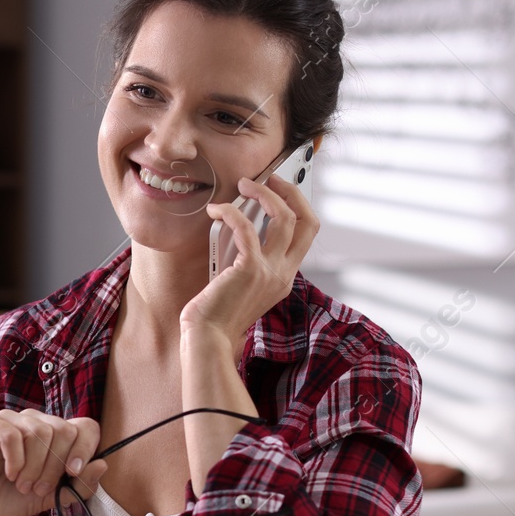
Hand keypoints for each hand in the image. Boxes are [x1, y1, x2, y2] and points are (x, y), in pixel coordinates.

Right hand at [0, 409, 106, 515]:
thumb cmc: (9, 500)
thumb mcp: (51, 498)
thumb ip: (78, 486)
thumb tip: (103, 464)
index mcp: (53, 436)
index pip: (85, 426)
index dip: (85, 448)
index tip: (72, 474)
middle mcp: (33, 422)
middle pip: (64, 430)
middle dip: (54, 466)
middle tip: (38, 489)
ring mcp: (9, 420)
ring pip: (39, 432)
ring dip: (34, 467)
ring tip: (22, 485)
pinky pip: (12, 434)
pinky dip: (15, 459)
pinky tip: (9, 474)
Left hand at [182, 171, 318, 341]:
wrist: (208, 338)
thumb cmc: (217, 312)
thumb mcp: (243, 284)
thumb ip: (250, 260)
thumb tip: (242, 225)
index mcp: (284, 276)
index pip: (307, 233)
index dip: (298, 205)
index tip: (281, 189)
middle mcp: (284, 273)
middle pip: (307, 221)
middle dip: (290, 192)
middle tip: (270, 178)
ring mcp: (270, 271)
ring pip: (283, 217)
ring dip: (263, 193)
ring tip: (243, 184)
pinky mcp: (249, 269)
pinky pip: (246, 227)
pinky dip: (230, 212)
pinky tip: (216, 210)